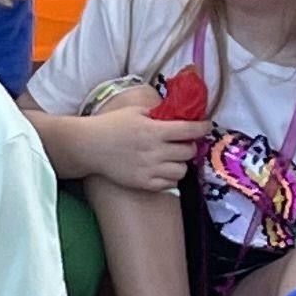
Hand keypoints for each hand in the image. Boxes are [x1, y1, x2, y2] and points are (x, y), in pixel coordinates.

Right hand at [71, 107, 206, 194]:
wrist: (90, 146)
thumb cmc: (112, 125)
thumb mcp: (136, 111)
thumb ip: (158, 113)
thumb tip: (179, 113)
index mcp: (154, 130)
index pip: (189, 130)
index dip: (202, 128)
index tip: (205, 126)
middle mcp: (154, 151)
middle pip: (188, 151)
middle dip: (189, 145)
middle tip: (183, 142)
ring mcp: (149, 169)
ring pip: (182, 170)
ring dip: (181, 162)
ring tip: (172, 157)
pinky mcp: (143, 183)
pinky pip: (170, 184)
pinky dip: (171, 177)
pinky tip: (163, 169)